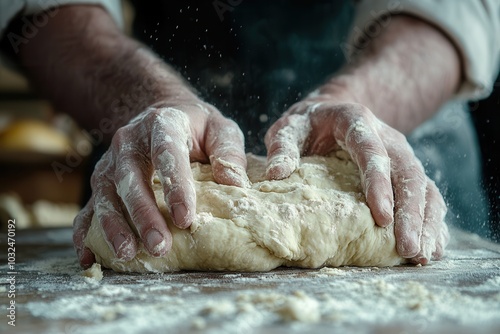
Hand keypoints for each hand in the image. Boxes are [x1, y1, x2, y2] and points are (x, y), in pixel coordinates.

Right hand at [73, 103, 248, 267]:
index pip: (166, 153)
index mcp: (162, 123)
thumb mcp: (218, 128)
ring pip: (106, 195)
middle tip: (160, 246)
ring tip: (128, 255)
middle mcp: (129, 142)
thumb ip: (228, 151)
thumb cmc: (195, 126)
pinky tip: (89, 257)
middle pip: (131, 179)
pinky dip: (85, 233)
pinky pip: (87, 207)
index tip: (186, 219)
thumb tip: (235, 184)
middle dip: (144, 215)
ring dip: (115, 226)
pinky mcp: (101, 181)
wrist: (160, 113)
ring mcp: (110, 162)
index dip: (175, 187)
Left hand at [265, 94, 449, 263]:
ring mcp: (400, 154)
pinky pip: (427, 195)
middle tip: (408, 250)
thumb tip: (276, 174)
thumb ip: (282, 147)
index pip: (372, 152)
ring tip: (424, 255)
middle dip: (410, 213)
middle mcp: (387, 137)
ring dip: (427, 222)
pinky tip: (433, 247)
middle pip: (407, 173)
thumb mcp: (289, 128)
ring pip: (424, 186)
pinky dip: (432, 221)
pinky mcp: (405, 171)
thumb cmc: (307, 125)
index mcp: (356, 121)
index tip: (382, 218)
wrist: (330, 113)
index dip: (379, 184)